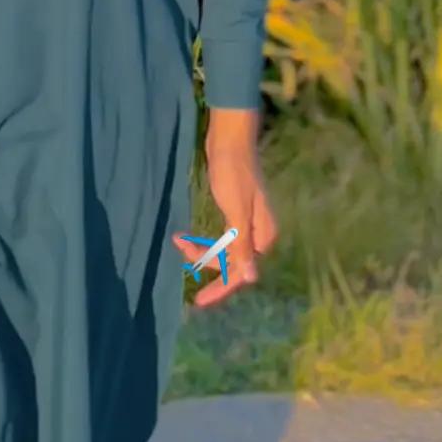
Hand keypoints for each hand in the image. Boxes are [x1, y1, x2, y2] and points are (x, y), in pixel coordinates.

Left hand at [172, 110, 277, 309]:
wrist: (229, 139)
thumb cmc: (234, 172)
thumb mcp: (237, 210)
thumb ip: (242, 245)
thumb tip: (250, 279)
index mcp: (262, 236)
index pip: (240, 272)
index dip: (221, 288)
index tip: (199, 301)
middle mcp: (257, 234)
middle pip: (231, 263)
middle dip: (205, 262)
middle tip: (180, 247)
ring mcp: (246, 224)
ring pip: (223, 251)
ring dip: (202, 251)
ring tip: (180, 240)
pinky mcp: (234, 214)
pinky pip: (221, 239)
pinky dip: (205, 242)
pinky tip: (189, 238)